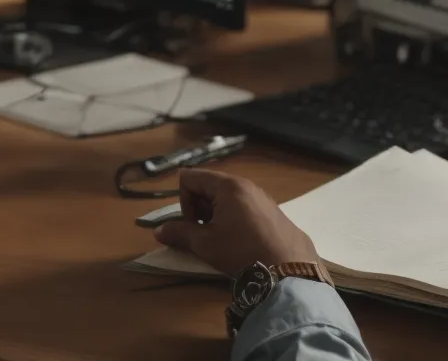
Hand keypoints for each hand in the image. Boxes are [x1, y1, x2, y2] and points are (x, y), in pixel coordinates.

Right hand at [153, 169, 319, 274]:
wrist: (289, 270)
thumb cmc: (241, 251)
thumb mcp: (205, 243)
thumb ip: (179, 233)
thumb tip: (158, 231)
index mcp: (227, 186)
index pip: (190, 177)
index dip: (183, 201)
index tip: (192, 225)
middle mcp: (246, 185)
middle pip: (208, 185)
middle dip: (199, 208)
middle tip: (205, 234)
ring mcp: (262, 197)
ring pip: (227, 198)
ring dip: (216, 215)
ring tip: (222, 240)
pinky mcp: (273, 212)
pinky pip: (244, 207)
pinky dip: (234, 219)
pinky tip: (241, 242)